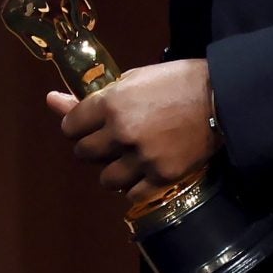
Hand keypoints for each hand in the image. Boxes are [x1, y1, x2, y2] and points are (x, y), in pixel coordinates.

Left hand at [46, 59, 215, 198]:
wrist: (222, 98)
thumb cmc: (176, 81)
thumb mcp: (131, 79)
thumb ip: (92, 96)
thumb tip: (51, 100)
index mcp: (111, 104)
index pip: (70, 126)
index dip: (78, 126)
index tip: (90, 125)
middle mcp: (121, 133)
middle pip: (84, 153)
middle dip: (94, 147)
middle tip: (112, 140)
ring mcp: (141, 158)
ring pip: (105, 179)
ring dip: (113, 170)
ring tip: (129, 158)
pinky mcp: (161, 177)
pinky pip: (131, 194)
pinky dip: (135, 186)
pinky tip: (145, 171)